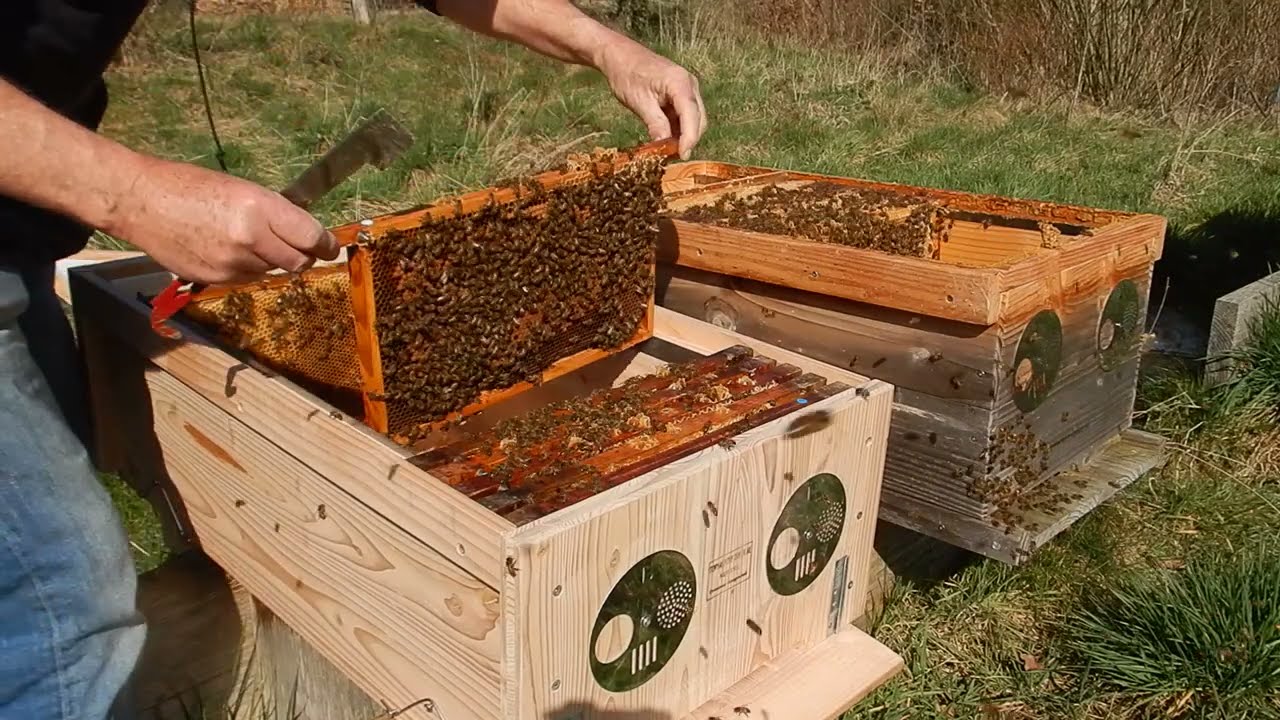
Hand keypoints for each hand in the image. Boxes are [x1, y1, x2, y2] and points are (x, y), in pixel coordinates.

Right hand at [107, 158, 338, 284]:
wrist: (140, 201)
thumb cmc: (190, 186)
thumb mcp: (241, 188)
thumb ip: (274, 213)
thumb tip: (304, 232)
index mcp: (258, 208)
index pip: (310, 236)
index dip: (326, 245)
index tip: (331, 246)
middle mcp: (249, 238)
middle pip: (297, 262)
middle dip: (302, 256)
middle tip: (300, 247)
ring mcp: (231, 263)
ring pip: (272, 272)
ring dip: (271, 261)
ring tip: (249, 241)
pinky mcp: (215, 279)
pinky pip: (247, 279)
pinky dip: (248, 269)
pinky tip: (228, 250)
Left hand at [598, 40, 706, 158]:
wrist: (619, 56)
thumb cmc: (626, 74)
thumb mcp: (639, 102)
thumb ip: (655, 124)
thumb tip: (664, 147)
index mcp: (680, 83)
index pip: (692, 115)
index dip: (690, 138)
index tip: (682, 155)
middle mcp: (689, 85)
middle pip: (698, 119)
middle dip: (688, 139)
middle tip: (671, 157)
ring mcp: (687, 89)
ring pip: (694, 119)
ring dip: (683, 136)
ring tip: (666, 150)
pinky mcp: (681, 94)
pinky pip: (685, 116)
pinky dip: (678, 129)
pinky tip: (665, 139)